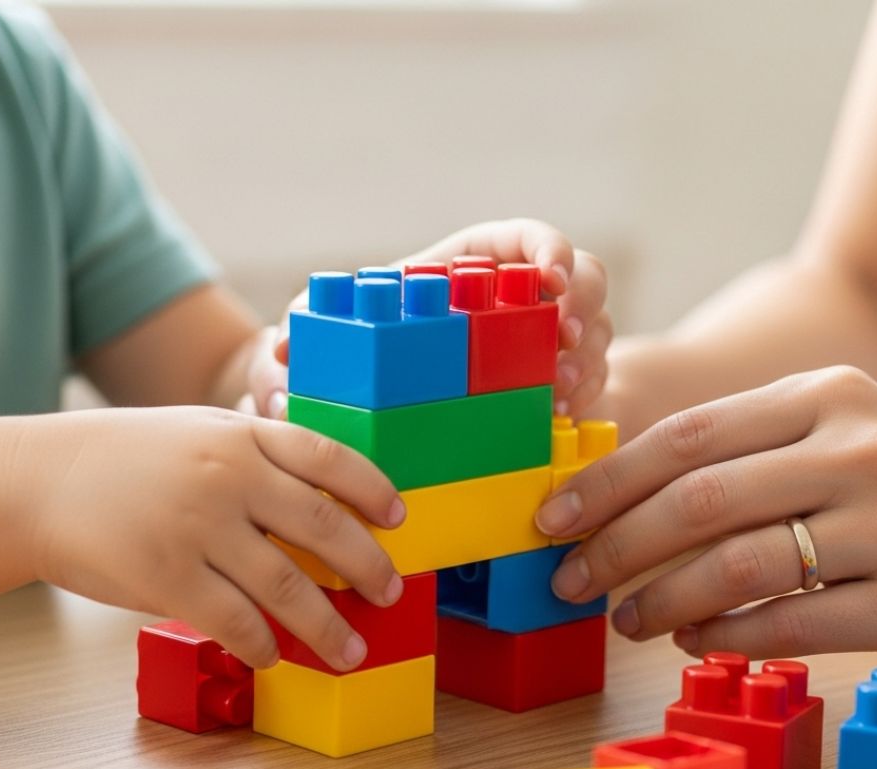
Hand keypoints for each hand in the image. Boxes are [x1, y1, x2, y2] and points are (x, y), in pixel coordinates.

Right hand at [22, 408, 404, 669]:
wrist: (41, 482)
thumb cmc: (131, 461)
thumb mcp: (200, 434)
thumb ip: (259, 457)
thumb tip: (326, 504)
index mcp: (241, 438)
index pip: (327, 458)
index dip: (373, 489)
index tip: (399, 519)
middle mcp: (228, 478)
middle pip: (323, 527)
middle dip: (368, 567)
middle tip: (390, 594)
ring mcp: (198, 527)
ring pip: (287, 587)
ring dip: (328, 627)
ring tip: (351, 651)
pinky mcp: (166, 576)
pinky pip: (234, 621)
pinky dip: (263, 645)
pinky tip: (274, 656)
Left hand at [246, 218, 610, 418]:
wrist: (382, 403)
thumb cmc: (358, 352)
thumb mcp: (330, 335)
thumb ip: (306, 332)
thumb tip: (282, 353)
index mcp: (475, 265)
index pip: (529, 239)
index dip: (550, 250)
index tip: (550, 277)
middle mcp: (520, 300)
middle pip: (583, 283)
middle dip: (581, 309)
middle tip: (561, 341)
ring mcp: (544, 345)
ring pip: (594, 336)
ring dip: (584, 362)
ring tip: (557, 393)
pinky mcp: (554, 389)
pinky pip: (590, 386)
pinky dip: (580, 401)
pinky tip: (555, 420)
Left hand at [534, 366, 876, 660]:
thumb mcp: (853, 428)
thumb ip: (755, 451)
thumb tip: (642, 502)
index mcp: (827, 396)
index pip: (687, 437)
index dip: (607, 482)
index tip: (554, 517)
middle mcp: (855, 450)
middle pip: (697, 500)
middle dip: (614, 547)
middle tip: (571, 581)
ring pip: (734, 566)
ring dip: (660, 600)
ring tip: (626, 620)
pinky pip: (787, 624)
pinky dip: (725, 636)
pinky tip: (696, 639)